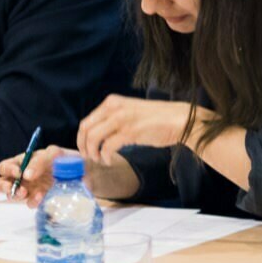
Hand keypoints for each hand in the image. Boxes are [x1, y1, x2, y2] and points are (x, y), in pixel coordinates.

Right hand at [0, 145, 75, 206]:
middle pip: (1, 184)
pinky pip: (30, 203)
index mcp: (23, 162)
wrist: (86, 172)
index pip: (5, 167)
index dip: (7, 170)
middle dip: (4, 187)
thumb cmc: (66, 158)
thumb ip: (40, 161)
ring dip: (17, 196)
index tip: (18, 173)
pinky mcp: (39, 199)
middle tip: (17, 188)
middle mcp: (22, 177)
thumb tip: (26, 174)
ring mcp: (30, 189)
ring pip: (13, 196)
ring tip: (27, 193)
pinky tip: (42, 196)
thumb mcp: (54, 154)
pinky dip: (33, 201)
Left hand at [77, 96, 195, 166]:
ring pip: (94, 138)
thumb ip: (114, 119)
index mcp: (112, 102)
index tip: (85, 148)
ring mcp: (122, 119)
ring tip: (99, 159)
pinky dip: (105, 156)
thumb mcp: (130, 112)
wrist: (179, 120)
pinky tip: (108, 160)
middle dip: (83, 146)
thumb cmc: (157, 119)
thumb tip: (98, 135)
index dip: (82, 138)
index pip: (87, 121)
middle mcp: (114, 108)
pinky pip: (108, 147)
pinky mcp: (130, 131)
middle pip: (86, 129)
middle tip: (88, 157)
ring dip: (93, 152)